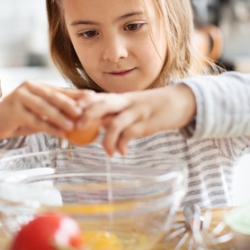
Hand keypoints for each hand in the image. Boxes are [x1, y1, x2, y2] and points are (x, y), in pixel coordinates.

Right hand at [0, 81, 88, 141]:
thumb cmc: (23, 115)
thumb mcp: (41, 110)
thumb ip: (57, 109)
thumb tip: (82, 112)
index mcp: (39, 85)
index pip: (60, 89)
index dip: (76, 94)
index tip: (92, 97)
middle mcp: (29, 87)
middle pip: (52, 95)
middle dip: (68, 104)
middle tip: (82, 113)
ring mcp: (19, 96)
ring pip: (43, 107)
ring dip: (59, 117)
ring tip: (71, 126)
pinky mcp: (13, 109)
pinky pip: (34, 119)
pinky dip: (48, 127)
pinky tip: (59, 132)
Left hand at [77, 84, 196, 155]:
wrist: (181, 100)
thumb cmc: (153, 105)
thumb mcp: (132, 106)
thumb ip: (115, 114)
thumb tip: (96, 126)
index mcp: (120, 97)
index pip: (96, 97)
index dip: (81, 103)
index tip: (67, 111)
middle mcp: (126, 101)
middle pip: (102, 104)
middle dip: (87, 116)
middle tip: (76, 129)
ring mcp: (137, 111)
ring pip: (115, 122)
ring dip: (107, 139)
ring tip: (106, 151)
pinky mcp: (148, 122)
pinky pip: (131, 133)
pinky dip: (123, 144)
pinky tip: (121, 152)